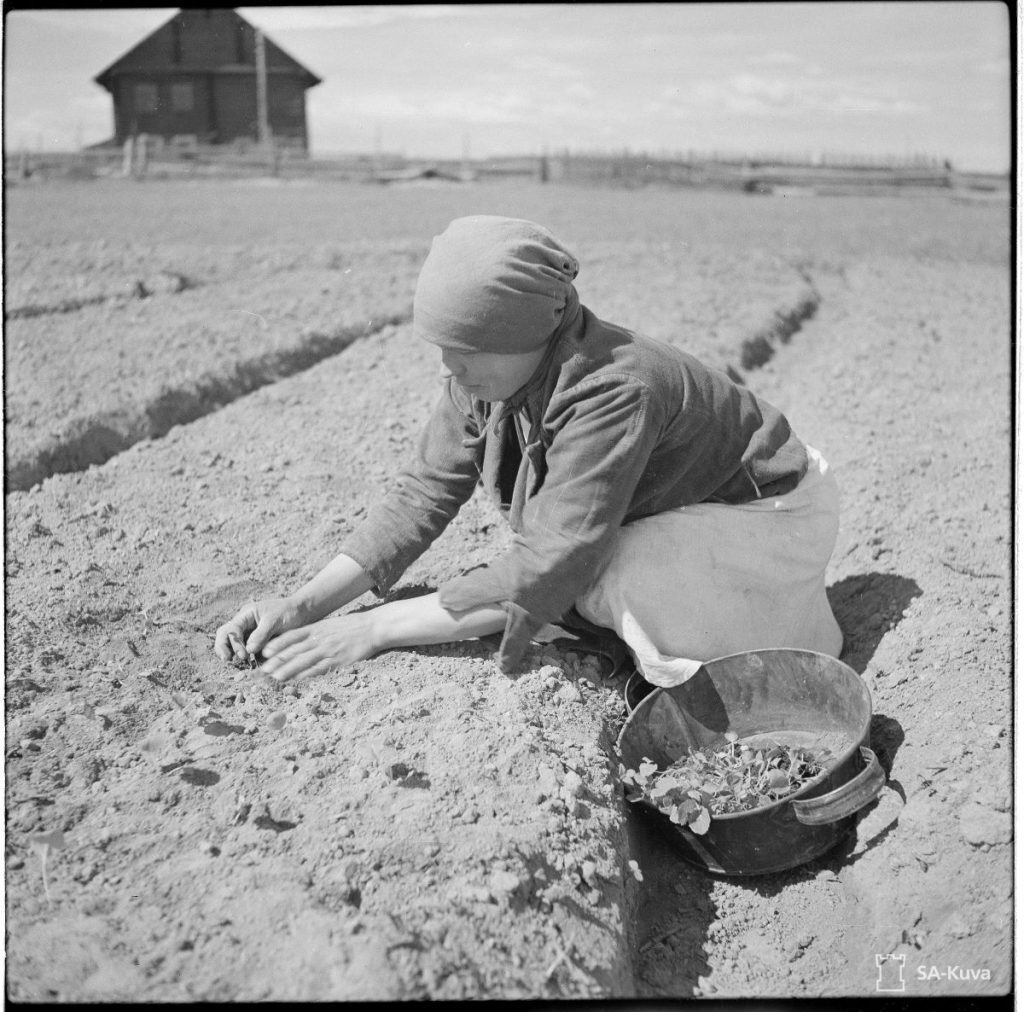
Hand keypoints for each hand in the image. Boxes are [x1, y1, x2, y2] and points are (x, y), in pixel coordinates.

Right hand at [214, 596, 304, 663]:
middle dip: (224, 648)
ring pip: (234, 645)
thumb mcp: (275, 620)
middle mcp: (245, 625)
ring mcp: (250, 634)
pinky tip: (252, 665)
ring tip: (241, 664)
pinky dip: (248, 659)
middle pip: (225, 636)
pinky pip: (248, 652)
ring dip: (234, 655)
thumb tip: (248, 650)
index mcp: (246, 615)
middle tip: (227, 660)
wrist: (303, 613)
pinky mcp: (258, 643)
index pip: (231, 629)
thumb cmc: (289, 612)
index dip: (233, 643)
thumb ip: (261, 634)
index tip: (243, 655)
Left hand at [259, 612, 378, 682]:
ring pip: (304, 661)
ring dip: (288, 670)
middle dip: (277, 661)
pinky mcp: (339, 661)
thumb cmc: (351, 626)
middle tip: (263, 670)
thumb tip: (298, 642)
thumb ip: (314, 632)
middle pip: (294, 650)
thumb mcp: (330, 625)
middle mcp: (320, 639)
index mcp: (317, 628)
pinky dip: (307, 675)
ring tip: (275, 678)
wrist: (373, 627)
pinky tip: (297, 681)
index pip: (292, 636)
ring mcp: (329, 650)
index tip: (264, 652)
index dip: (277, 644)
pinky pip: (319, 669)